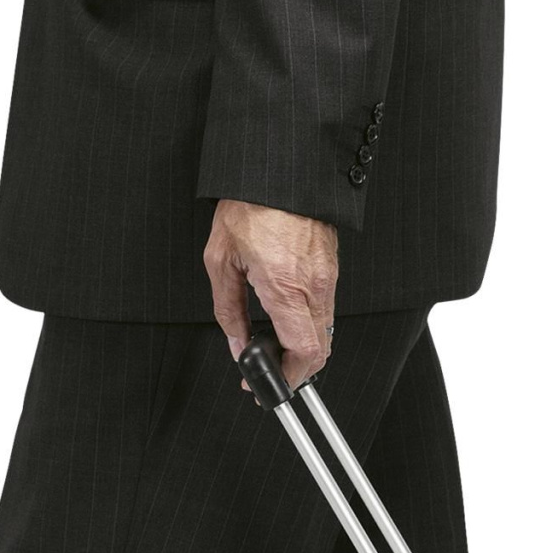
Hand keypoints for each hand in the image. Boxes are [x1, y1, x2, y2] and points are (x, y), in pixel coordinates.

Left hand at [205, 199, 338, 391]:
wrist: (277, 171)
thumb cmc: (249, 206)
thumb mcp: (221, 261)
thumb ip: (228, 311)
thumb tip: (236, 343)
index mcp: (285, 287)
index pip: (304, 352)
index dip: (289, 377)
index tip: (270, 382)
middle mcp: (314, 286)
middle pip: (320, 350)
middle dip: (297, 370)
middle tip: (272, 372)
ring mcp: (328, 277)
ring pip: (325, 332)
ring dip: (304, 347)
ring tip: (276, 347)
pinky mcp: (331, 267)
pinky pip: (325, 309)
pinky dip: (309, 324)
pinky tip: (287, 317)